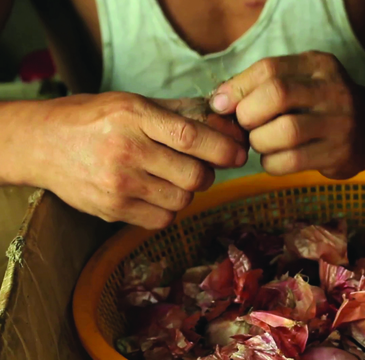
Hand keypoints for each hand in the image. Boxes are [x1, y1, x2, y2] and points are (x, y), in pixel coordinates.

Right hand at [18, 92, 247, 228]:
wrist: (42, 144)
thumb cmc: (95, 119)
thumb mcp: (133, 103)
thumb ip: (178, 113)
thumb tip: (226, 125)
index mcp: (134, 116)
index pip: (191, 136)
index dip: (224, 148)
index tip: (240, 153)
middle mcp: (126, 150)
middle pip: (194, 175)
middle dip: (208, 173)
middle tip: (201, 167)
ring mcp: (118, 184)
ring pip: (182, 200)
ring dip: (188, 192)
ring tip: (172, 178)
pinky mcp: (111, 210)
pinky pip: (162, 219)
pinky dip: (169, 209)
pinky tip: (157, 194)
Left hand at [209, 51, 364, 178]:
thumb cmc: (323, 105)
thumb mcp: (302, 81)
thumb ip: (263, 84)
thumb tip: (218, 102)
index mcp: (319, 65)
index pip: (270, 68)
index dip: (238, 87)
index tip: (221, 104)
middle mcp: (333, 90)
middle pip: (277, 95)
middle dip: (248, 114)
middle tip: (245, 125)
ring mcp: (340, 123)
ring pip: (284, 132)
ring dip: (259, 141)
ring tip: (260, 142)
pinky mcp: (339, 154)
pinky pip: (291, 161)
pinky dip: (270, 163)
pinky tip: (272, 159)